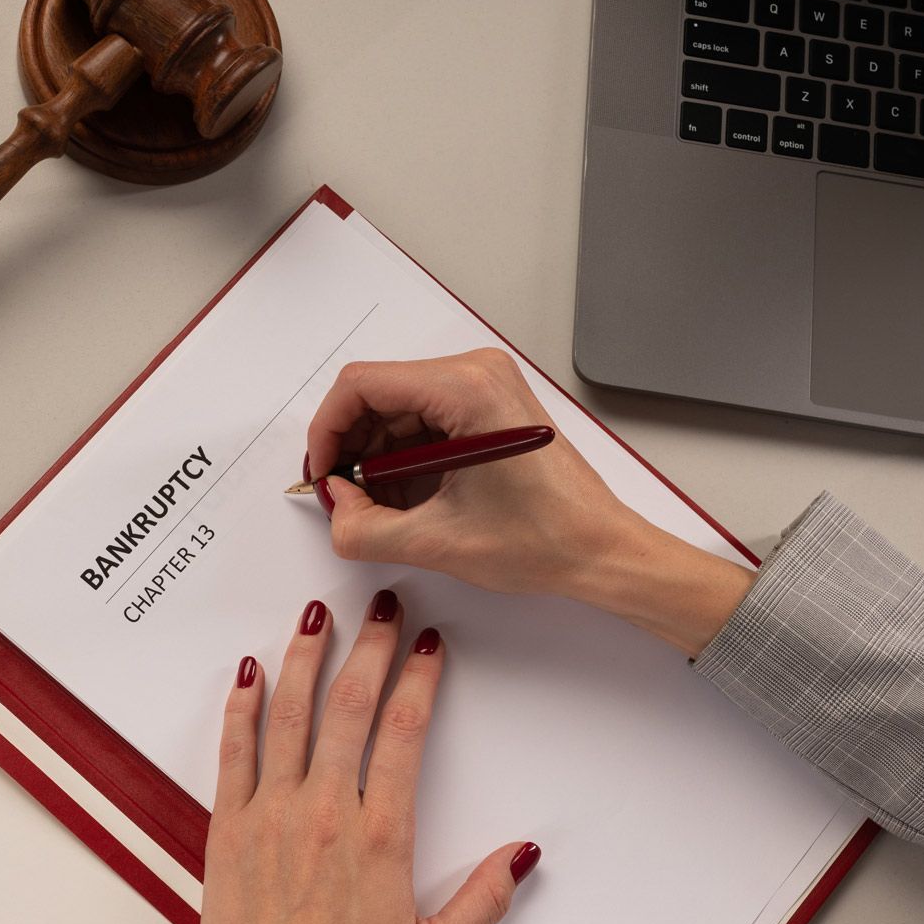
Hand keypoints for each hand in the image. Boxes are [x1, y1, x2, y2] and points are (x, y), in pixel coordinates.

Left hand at [146, 592, 537, 923]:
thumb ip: (481, 902)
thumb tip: (522, 852)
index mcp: (379, 838)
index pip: (403, 733)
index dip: (418, 678)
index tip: (427, 641)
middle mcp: (324, 813)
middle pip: (350, 707)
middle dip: (369, 646)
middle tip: (383, 603)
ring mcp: (270, 816)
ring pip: (291, 715)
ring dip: (307, 658)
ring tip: (318, 614)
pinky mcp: (228, 831)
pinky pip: (234, 752)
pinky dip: (241, 707)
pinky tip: (248, 671)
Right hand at [305, 350, 756, 656]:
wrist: (602, 550)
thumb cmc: (546, 538)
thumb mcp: (437, 541)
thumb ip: (364, 528)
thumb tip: (335, 508)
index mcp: (466, 389)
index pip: (361, 385)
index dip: (327, 432)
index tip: (322, 476)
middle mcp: (476, 373)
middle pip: (379, 394)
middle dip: (352, 448)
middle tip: (344, 499)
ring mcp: (486, 386)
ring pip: (399, 409)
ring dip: (377, 457)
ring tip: (377, 508)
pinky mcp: (491, 407)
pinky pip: (426, 419)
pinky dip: (404, 457)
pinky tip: (405, 499)